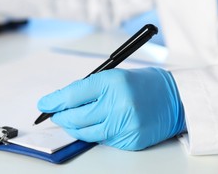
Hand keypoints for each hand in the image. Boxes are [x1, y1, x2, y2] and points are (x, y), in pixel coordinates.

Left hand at [37, 67, 185, 150]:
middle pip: (76, 118)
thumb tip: (61, 102)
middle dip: (60, 117)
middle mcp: (118, 105)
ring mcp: (125, 125)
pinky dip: (93, 133)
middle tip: (53, 114)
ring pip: (86, 133)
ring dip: (73, 127)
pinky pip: (102, 140)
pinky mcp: (130, 141)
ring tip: (68, 120)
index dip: (54, 101)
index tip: (43, 105)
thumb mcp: (112, 77)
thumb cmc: (141, 84)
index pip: (73, 95)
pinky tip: (92, 125)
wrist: (174, 98)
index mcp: (112, 82)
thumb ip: (87, 89)